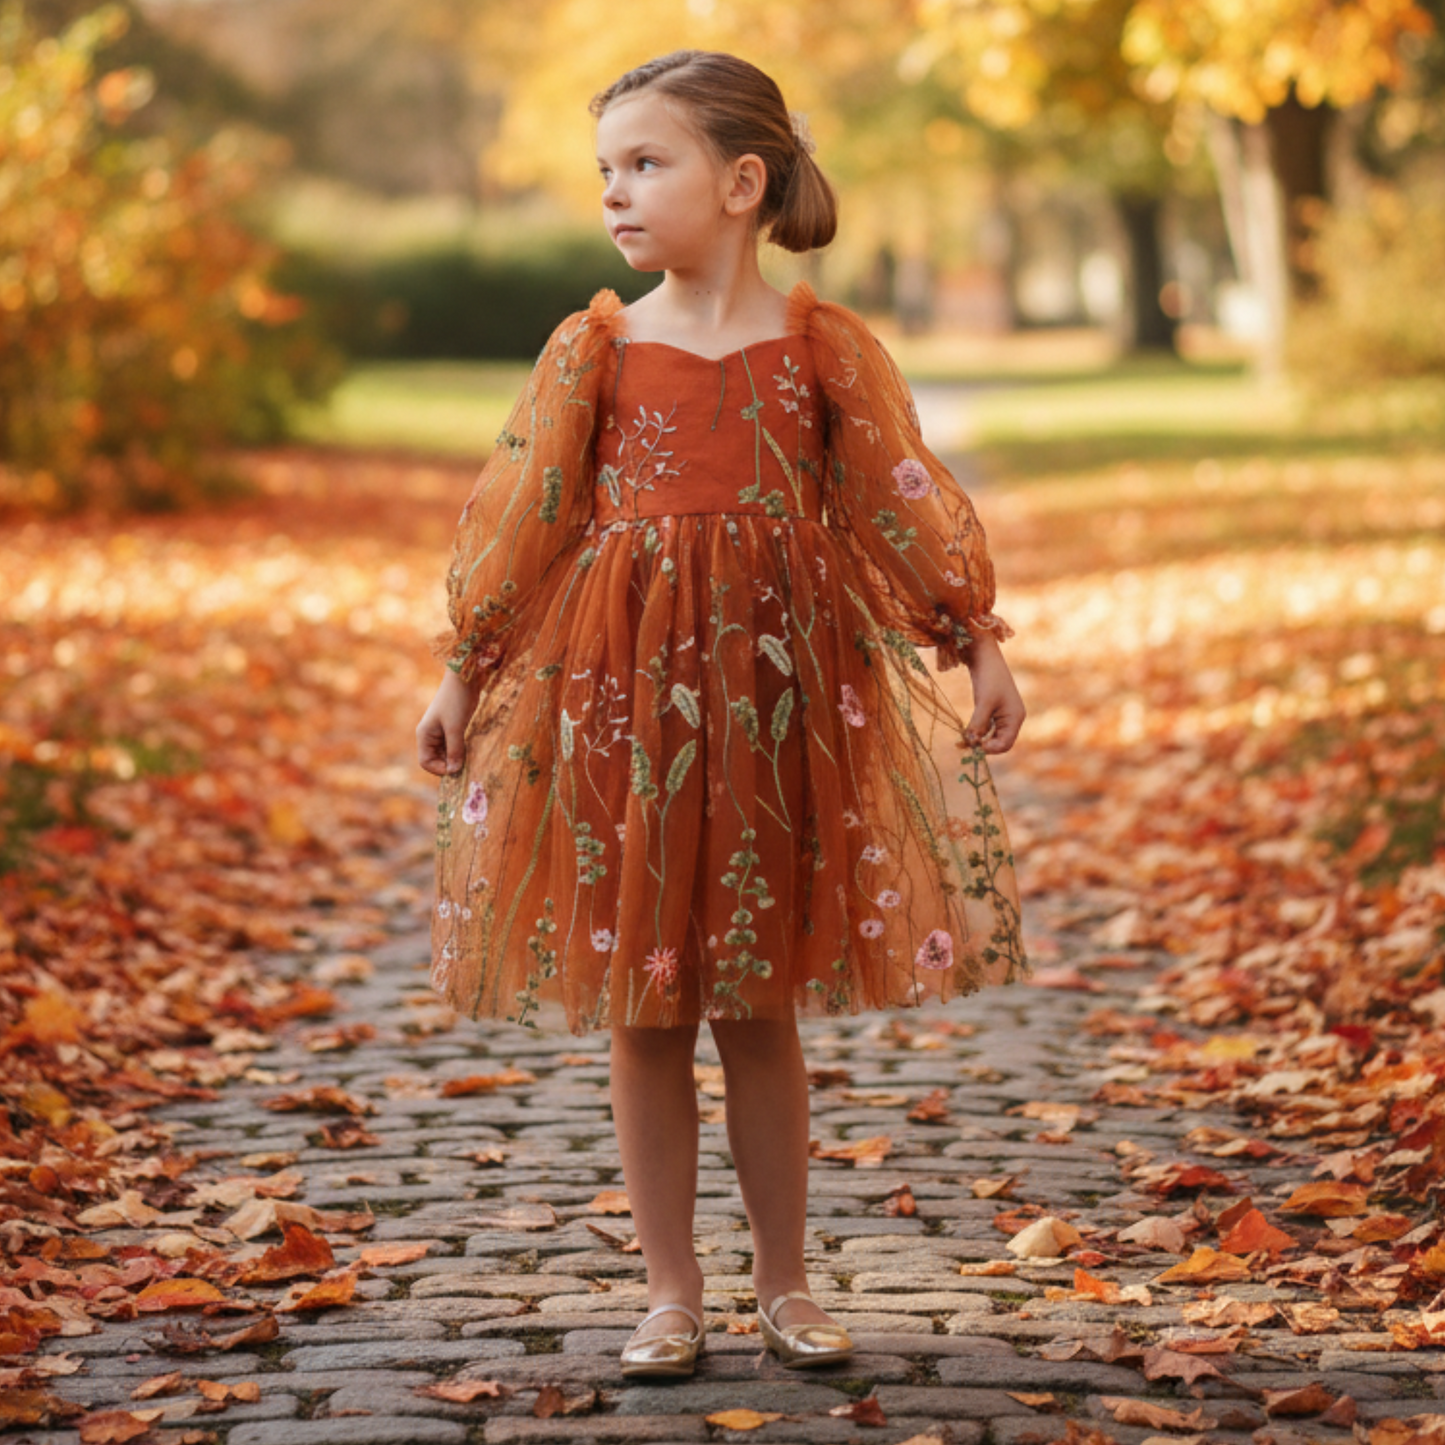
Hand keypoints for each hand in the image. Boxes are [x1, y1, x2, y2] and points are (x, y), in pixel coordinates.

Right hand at [416, 668, 483, 776]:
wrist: (464, 678)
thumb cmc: (456, 701)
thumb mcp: (456, 728)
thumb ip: (454, 750)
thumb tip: (454, 771)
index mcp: (424, 735)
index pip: (425, 762)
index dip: (439, 769)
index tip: (456, 770)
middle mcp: (430, 735)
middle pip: (436, 759)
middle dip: (449, 764)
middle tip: (467, 765)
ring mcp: (440, 731)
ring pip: (446, 753)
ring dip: (457, 757)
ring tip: (470, 756)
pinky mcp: (452, 727)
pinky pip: (454, 745)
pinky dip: (461, 749)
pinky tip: (471, 748)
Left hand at [961, 634, 1024, 754]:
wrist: (985, 657)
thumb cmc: (989, 678)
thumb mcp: (983, 702)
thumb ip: (978, 724)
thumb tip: (971, 743)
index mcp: (1015, 718)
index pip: (1005, 744)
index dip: (990, 749)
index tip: (974, 747)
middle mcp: (1012, 718)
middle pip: (999, 742)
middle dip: (983, 746)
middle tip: (963, 746)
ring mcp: (1003, 715)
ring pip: (991, 736)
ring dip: (978, 740)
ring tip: (961, 742)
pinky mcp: (993, 710)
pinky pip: (987, 727)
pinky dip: (977, 731)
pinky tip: (965, 734)